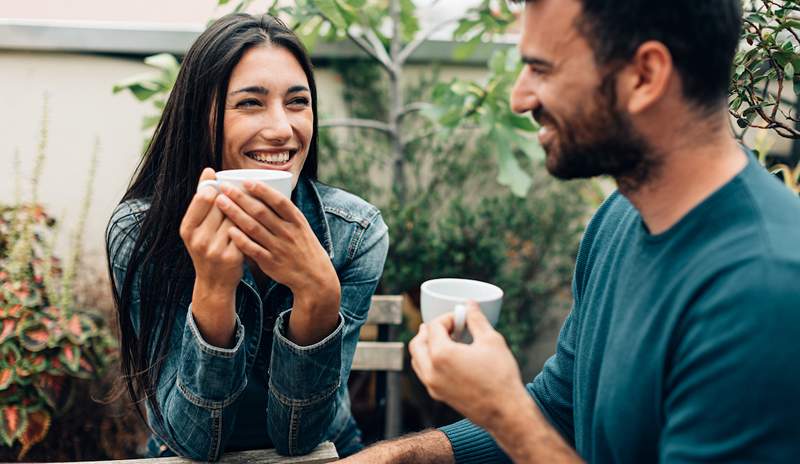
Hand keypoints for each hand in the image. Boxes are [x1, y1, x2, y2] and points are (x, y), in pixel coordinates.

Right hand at [179, 168, 243, 346]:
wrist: (214, 283)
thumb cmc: (207, 248)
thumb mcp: (196, 229)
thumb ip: (202, 203)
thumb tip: (209, 171)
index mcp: (187, 229)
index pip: (202, 199)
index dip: (214, 187)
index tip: (219, 182)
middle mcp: (198, 239)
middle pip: (222, 206)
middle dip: (232, 196)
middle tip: (239, 190)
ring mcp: (215, 249)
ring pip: (236, 218)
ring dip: (245, 208)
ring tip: (251, 203)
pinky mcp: (232, 256)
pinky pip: (245, 232)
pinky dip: (251, 224)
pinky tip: (259, 218)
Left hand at [215, 180, 339, 344]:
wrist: (314, 276)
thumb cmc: (303, 246)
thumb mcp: (301, 226)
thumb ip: (284, 212)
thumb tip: (262, 190)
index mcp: (297, 221)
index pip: (279, 201)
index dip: (262, 190)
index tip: (245, 180)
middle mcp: (288, 233)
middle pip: (261, 212)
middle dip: (240, 198)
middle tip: (223, 187)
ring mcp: (279, 248)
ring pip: (253, 228)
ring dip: (235, 214)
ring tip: (220, 202)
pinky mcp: (270, 262)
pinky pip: (253, 249)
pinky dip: (240, 239)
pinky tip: (228, 229)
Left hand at [409, 303, 529, 430]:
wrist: (506, 412)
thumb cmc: (500, 377)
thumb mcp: (491, 340)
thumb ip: (476, 319)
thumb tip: (470, 304)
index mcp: (441, 355)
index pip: (434, 327)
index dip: (448, 318)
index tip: (461, 318)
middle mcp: (431, 371)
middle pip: (417, 342)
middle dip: (430, 330)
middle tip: (448, 325)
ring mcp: (433, 386)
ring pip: (417, 359)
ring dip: (426, 345)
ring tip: (446, 339)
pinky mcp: (438, 395)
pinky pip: (424, 373)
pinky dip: (429, 360)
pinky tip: (448, 358)